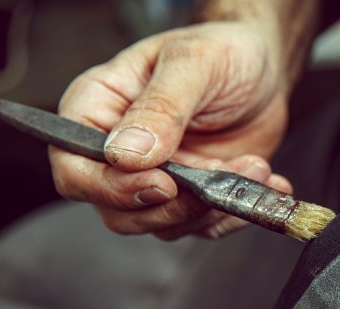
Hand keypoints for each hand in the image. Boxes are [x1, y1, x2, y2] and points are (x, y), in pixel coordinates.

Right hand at [49, 21, 290, 238]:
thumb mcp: (193, 63)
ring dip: (214, 207)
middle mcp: (119, 153)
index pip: (76, 169)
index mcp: (98, 110)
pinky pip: (203, 226)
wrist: (262, 68)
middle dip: (176, 206)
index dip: (113, 188)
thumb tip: (127, 154)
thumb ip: (160, 107)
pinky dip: (235, 213)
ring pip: (164, 224)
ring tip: (255, 167)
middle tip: (220, 176)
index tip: (164, 184)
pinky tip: (264, 183)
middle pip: (119, 211)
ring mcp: (156, 178)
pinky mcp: (191, 196)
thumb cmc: (221, 51)